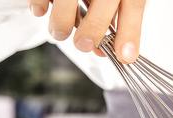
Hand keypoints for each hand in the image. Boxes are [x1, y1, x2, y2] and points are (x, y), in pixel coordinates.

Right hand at [28, 0, 144, 63]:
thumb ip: (115, 18)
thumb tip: (113, 51)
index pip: (132, 5)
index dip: (130, 33)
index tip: (125, 56)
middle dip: (94, 27)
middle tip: (83, 45)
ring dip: (62, 18)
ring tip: (59, 33)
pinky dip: (40, 1)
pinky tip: (40, 11)